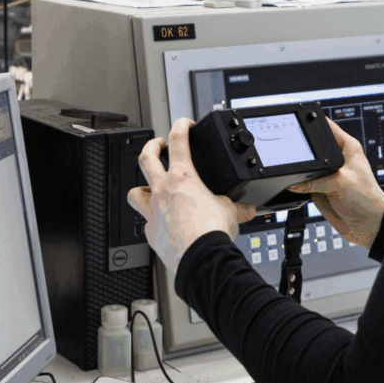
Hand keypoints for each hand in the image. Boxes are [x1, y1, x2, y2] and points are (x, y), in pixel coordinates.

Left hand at [128, 119, 256, 270]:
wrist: (200, 259)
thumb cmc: (211, 233)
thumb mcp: (230, 212)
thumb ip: (237, 207)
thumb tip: (247, 208)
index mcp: (183, 178)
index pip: (178, 141)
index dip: (180, 126)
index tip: (183, 123)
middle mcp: (163, 191)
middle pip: (146, 158)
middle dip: (151, 146)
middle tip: (157, 145)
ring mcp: (153, 212)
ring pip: (135, 192)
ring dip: (140, 187)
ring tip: (147, 187)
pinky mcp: (151, 233)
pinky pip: (146, 222)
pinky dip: (153, 221)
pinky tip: (161, 223)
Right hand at [287, 122, 383, 248]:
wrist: (367, 225)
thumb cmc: (367, 200)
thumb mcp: (340, 183)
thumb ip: (315, 180)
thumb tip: (294, 182)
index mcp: (347, 147)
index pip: (327, 126)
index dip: (312, 121)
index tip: (298, 121)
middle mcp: (336, 158)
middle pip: (312, 146)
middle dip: (301, 149)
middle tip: (291, 153)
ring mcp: (326, 173)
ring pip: (305, 167)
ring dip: (298, 170)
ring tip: (293, 171)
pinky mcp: (319, 188)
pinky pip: (302, 184)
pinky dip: (297, 186)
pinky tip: (294, 186)